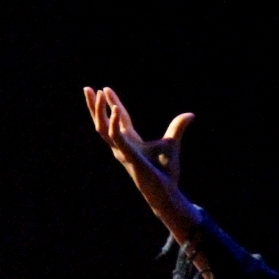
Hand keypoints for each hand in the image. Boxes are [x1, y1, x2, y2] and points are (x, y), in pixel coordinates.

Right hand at [83, 86, 198, 238]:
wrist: (166, 190)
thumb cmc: (165, 171)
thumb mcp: (172, 142)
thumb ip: (178, 127)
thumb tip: (191, 114)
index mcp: (130, 141)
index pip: (118, 119)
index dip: (112, 103)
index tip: (106, 88)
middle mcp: (122, 145)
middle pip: (102, 122)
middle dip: (94, 106)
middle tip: (87, 88)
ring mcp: (122, 151)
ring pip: (102, 128)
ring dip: (99, 111)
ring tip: (100, 93)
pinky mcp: (128, 156)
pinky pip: (116, 137)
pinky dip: (114, 123)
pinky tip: (115, 109)